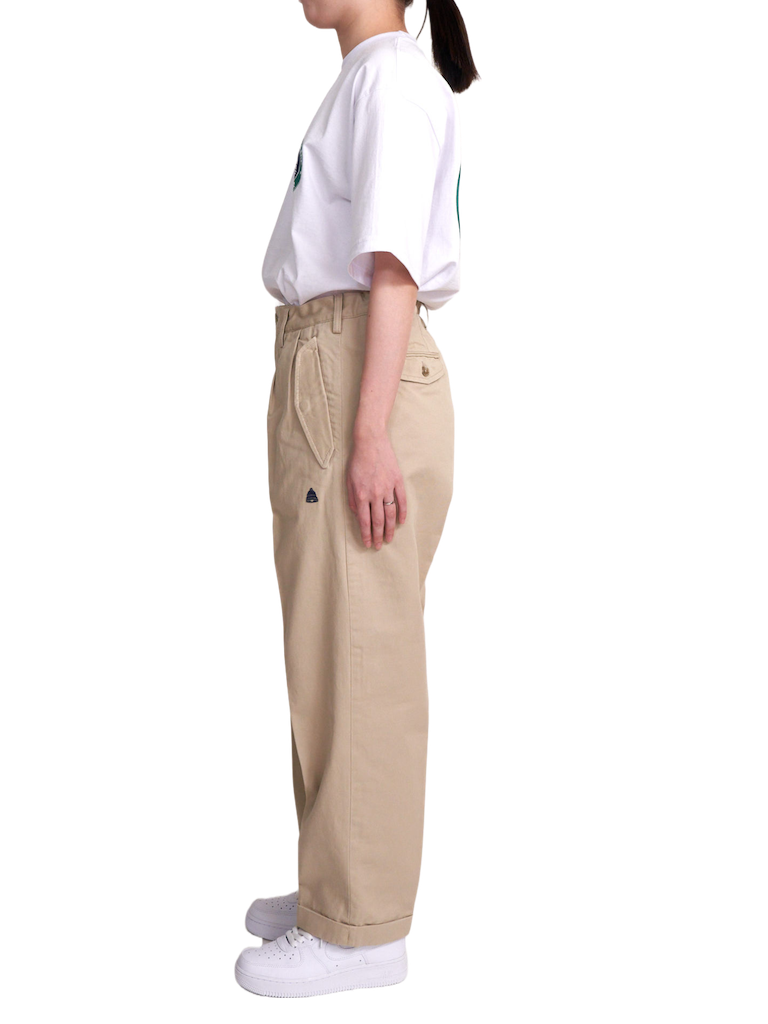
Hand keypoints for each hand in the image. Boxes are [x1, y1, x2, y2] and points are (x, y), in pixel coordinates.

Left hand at [346, 433, 406, 549]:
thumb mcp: (348, 480)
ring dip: (390, 528)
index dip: (366, 534)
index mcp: (361, 495)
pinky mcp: (397, 481)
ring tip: (390, 538)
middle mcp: (375, 494)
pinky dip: (402, 512)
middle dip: (378, 535)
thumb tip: (357, 514)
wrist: (370, 441)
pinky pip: (401, 500)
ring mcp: (387, 488)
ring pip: (390, 513)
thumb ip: (352, 499)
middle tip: (379, 545)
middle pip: (378, 521)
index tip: (368, 543)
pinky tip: (401, 521)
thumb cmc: (356, 460)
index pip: (364, 521)